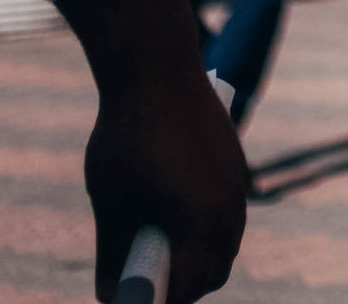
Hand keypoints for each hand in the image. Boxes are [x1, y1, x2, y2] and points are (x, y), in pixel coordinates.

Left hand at [56, 0, 248, 303]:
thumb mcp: (109, 202)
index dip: (156, 302)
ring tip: (158, 252)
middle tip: (143, 282)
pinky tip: (176, 217)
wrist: (157, 66)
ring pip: (224, 245)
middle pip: (212, 274)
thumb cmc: (125, 135)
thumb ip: (112, 255)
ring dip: (196, 258)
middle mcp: (229, 209)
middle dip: (180, 287)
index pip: (184, 290)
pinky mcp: (237, 166)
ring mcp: (238, 186)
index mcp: (199, 223)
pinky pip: (229, 216)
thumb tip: (110, 294)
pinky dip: (207, 230)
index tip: (134, 298)